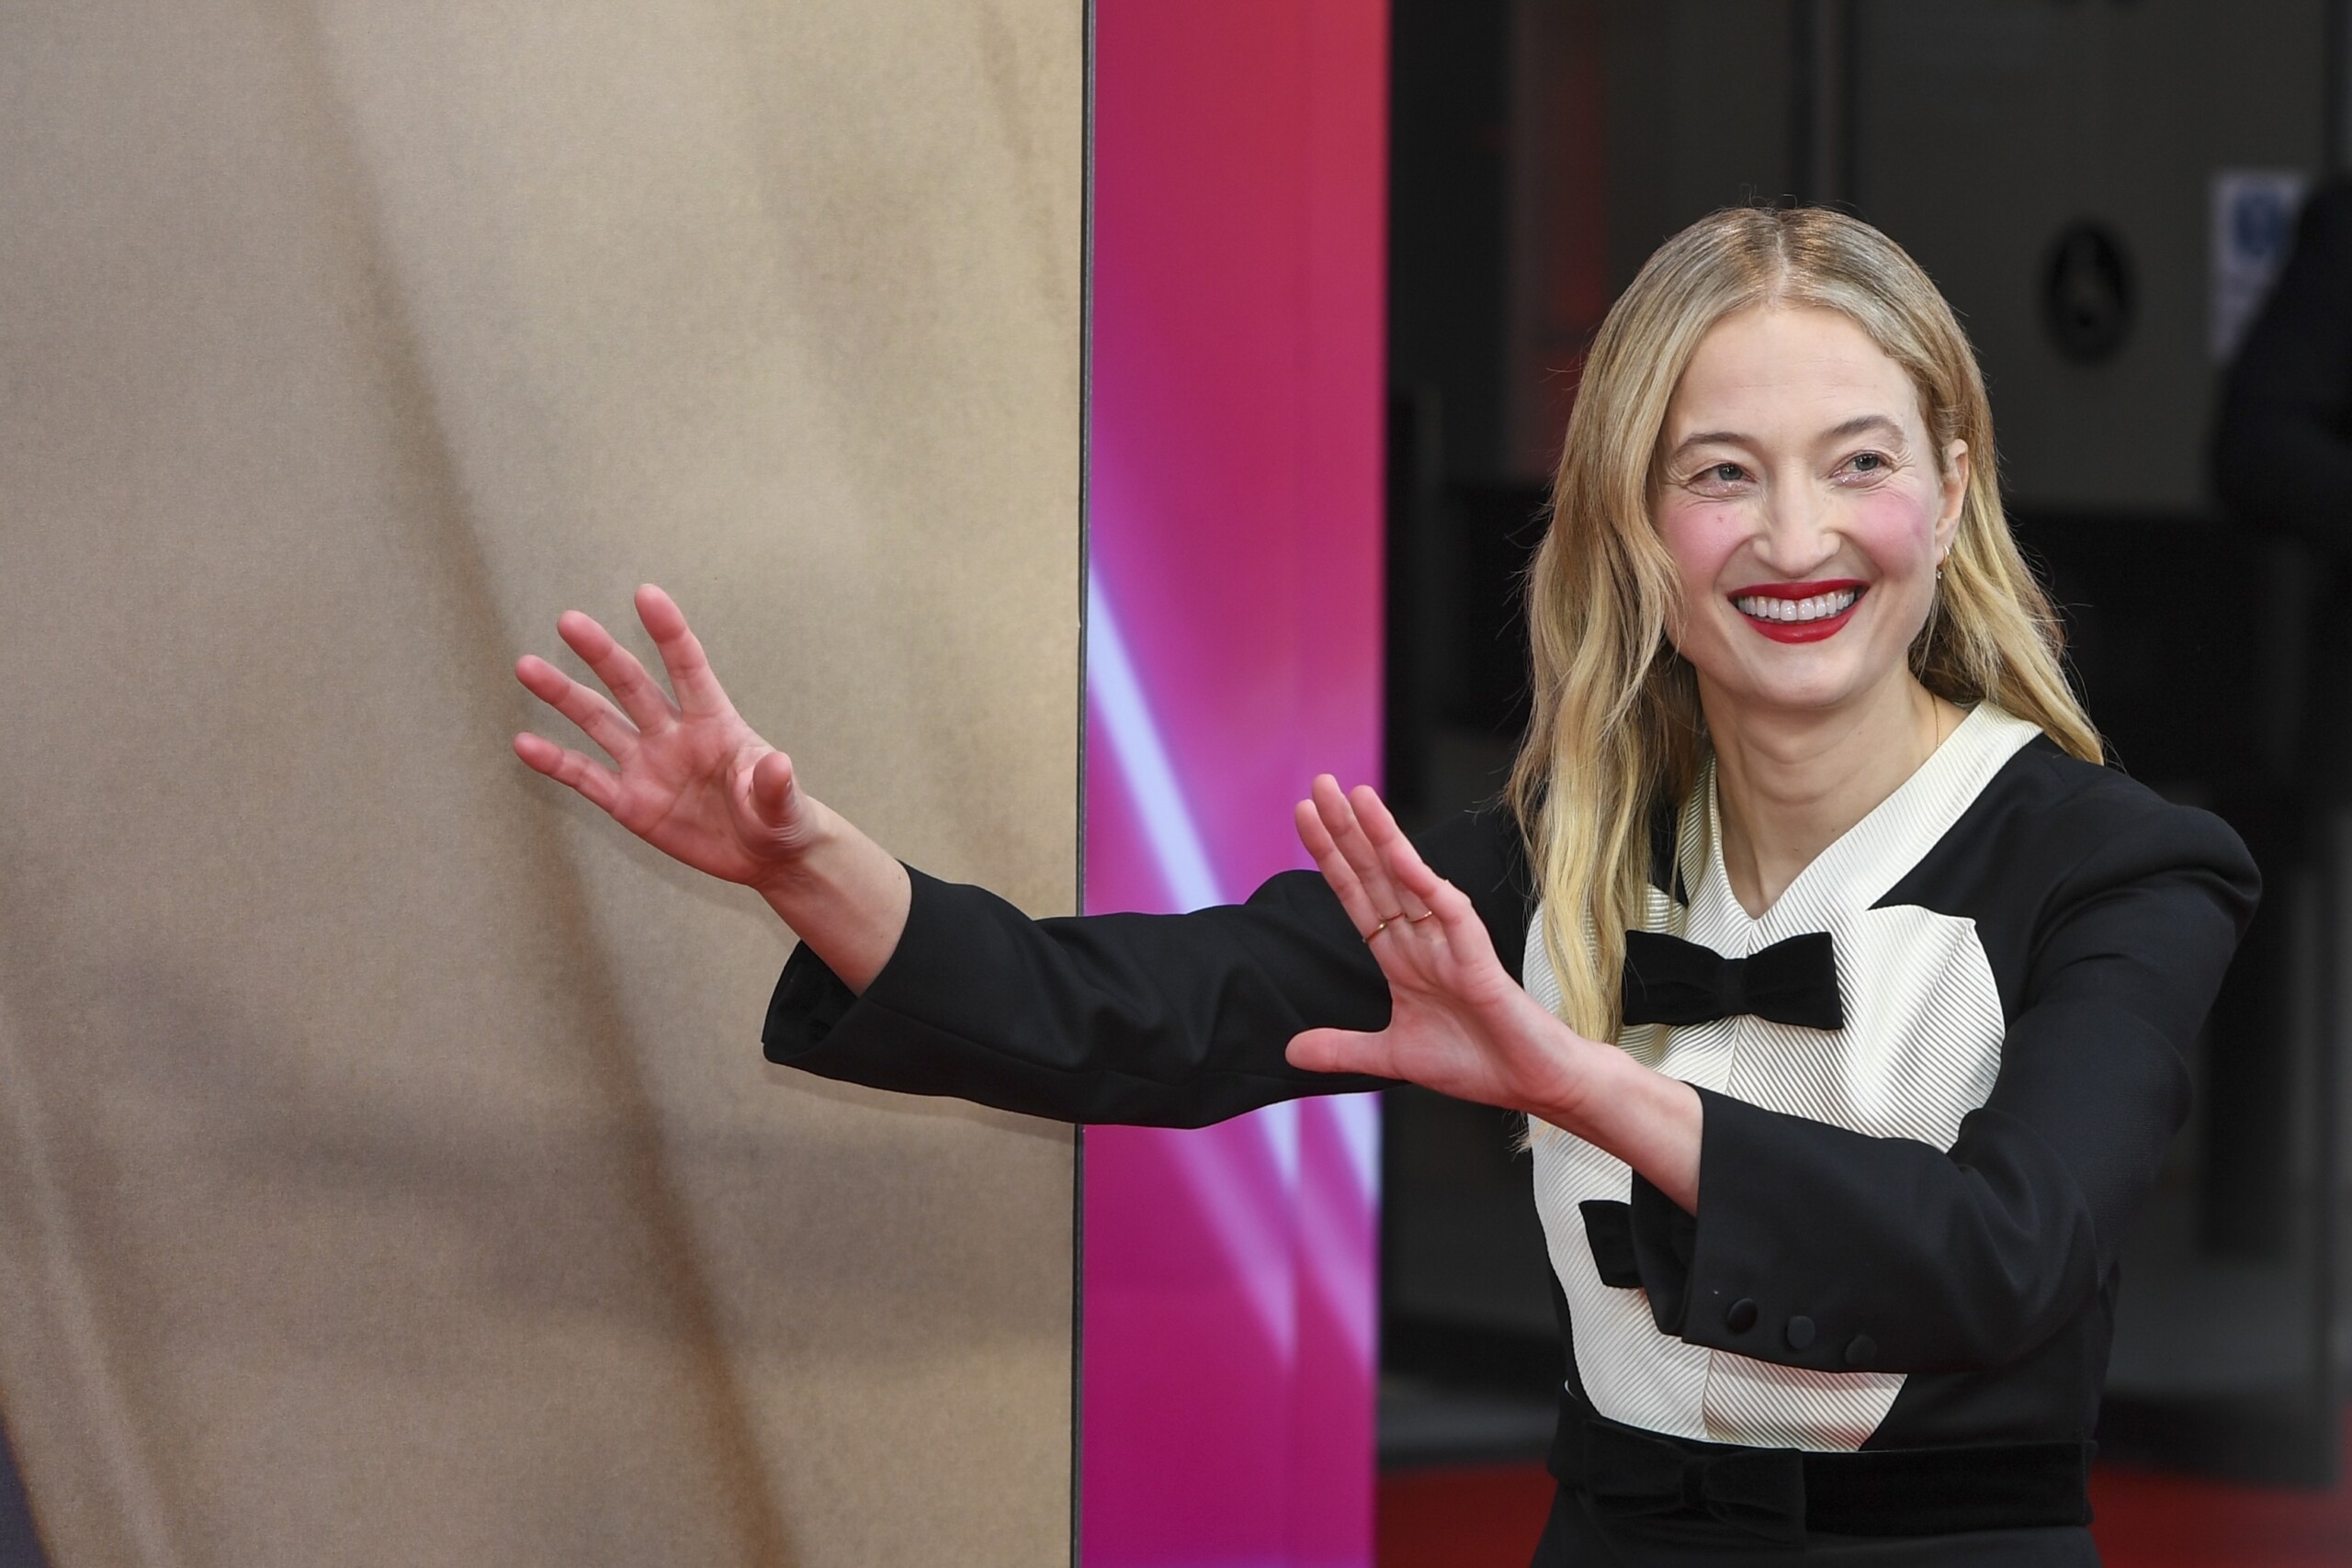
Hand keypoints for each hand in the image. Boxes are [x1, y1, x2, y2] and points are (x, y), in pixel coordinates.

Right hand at [512, 585, 812, 893]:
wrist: (765, 855)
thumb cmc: (781, 818)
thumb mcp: (783, 806)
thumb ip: (774, 786)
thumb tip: (778, 764)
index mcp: (715, 723)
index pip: (689, 668)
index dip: (669, 633)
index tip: (646, 595)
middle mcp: (674, 734)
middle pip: (632, 685)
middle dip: (602, 654)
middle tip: (570, 621)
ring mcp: (648, 765)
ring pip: (599, 722)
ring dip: (564, 696)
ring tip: (527, 666)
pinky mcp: (630, 803)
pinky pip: (586, 777)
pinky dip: (556, 762)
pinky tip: (524, 744)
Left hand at [1286, 777, 1597, 1118]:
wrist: (1534, 1084)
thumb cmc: (1478, 1063)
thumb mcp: (1393, 1056)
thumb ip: (1343, 1049)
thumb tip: (1290, 1051)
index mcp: (1402, 957)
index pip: (1357, 896)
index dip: (1330, 857)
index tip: (1304, 818)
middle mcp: (1423, 940)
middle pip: (1376, 874)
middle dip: (1346, 831)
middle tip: (1318, 784)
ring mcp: (1450, 943)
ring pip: (1409, 880)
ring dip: (1381, 838)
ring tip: (1354, 796)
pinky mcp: (1477, 957)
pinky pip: (1448, 910)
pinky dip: (1423, 882)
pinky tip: (1398, 853)